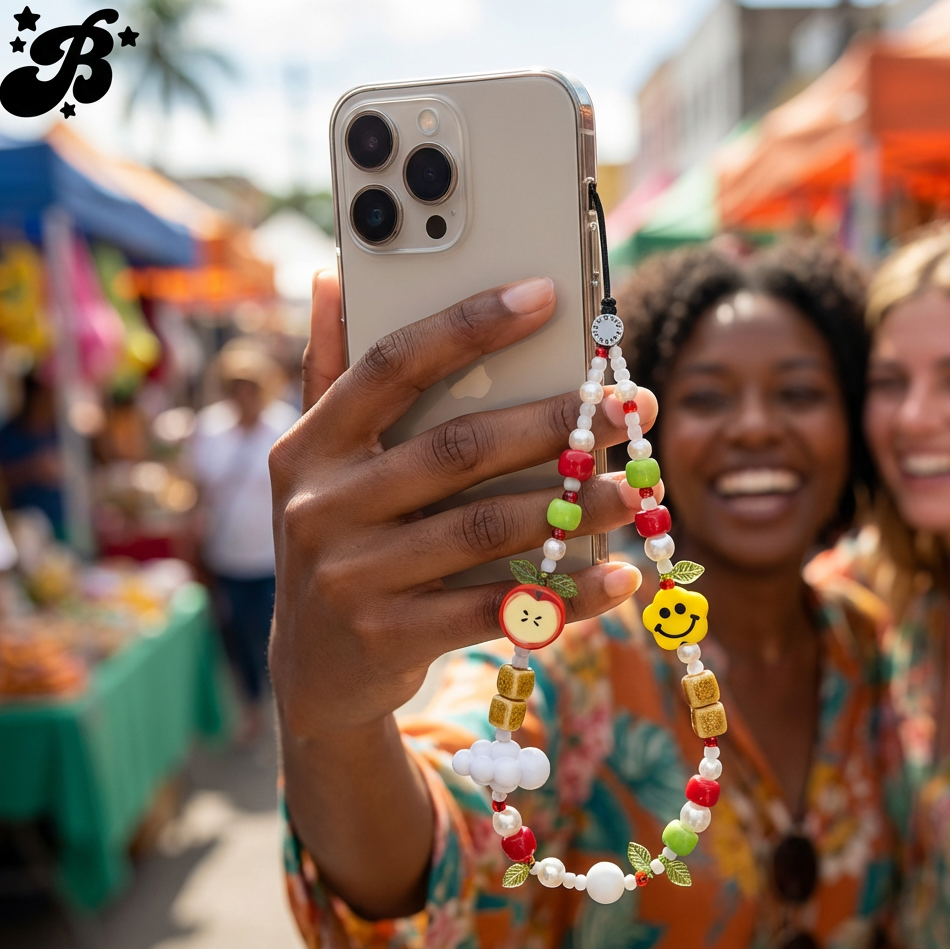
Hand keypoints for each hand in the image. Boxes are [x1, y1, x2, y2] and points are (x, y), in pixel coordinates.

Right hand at [270, 273, 656, 739]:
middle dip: (554, 423)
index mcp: (311, 446)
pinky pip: (496, 608)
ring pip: (486, 528)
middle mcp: (322, 506)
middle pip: (457, 449)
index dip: (468, 326)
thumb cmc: (338, 544)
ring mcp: (352, 576)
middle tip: (631, 407)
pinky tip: (619, 578)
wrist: (312, 673)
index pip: (393, 366)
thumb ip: (329, 373)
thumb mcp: (314, 464)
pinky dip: (565, 594)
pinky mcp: (389, 637)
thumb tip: (329, 275)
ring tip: (639, 490)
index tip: (545, 295)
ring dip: (573, 509)